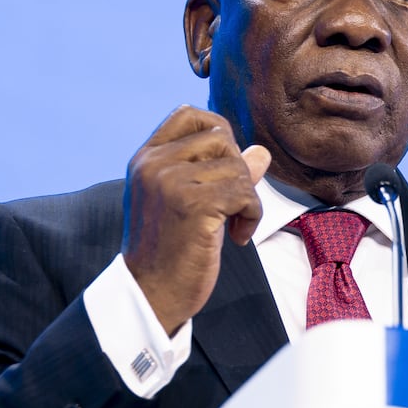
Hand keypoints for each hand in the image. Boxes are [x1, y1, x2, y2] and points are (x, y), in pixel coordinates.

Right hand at [122, 106, 270, 334]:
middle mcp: (154, 163)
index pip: (190, 114)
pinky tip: (236, 238)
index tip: (226, 169)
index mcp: (146, 158)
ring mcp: (171, 181)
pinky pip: (246, 193)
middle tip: (231, 205)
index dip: (220, 134)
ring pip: (238, 166)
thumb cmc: (171, 249)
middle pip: (222, 138)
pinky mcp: (193, 203)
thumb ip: (219, 173)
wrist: (151, 293)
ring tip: (233, 225)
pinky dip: (251, 216)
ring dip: (247, 198)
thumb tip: (260, 152)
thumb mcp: (188, 201)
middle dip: (238, 171)